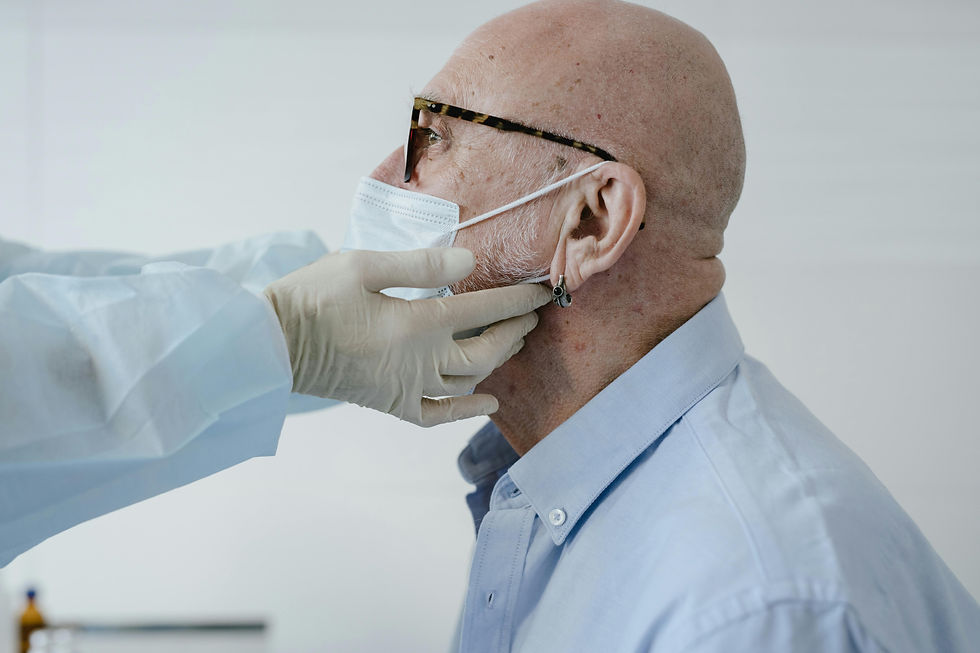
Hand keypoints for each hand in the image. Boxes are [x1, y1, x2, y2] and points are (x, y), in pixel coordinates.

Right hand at [264, 248, 550, 425]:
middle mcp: (421, 361)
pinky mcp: (389, 403)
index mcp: (417, 324)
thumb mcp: (362, 266)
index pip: (484, 308)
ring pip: (469, 380)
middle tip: (533, 313)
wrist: (270, 346)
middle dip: (515, 329)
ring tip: (516, 340)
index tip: (545, 290)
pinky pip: (436, 415)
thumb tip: (470, 262)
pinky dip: (464, 410)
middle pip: (486, 349)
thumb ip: (419, 264)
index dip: (518, 299)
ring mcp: (406, 388)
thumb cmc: (312, 297)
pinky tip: (487, 402)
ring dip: (498, 360)